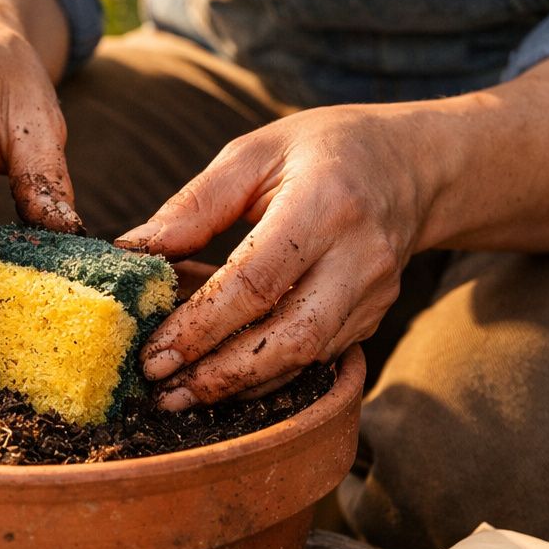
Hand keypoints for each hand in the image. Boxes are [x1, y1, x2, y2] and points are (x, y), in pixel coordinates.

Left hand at [116, 105, 442, 407]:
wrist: (413, 167)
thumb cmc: (323, 151)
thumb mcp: (255, 152)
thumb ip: (195, 204)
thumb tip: (135, 250)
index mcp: (325, 203)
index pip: (257, 281)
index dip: (201, 325)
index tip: (153, 353)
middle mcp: (359, 256)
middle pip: (288, 336)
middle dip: (220, 374)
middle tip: (162, 391)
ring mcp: (374, 294)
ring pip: (306, 359)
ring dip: (241, 386)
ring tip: (181, 397)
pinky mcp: (375, 318)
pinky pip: (318, 360)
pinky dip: (268, 377)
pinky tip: (222, 382)